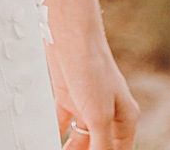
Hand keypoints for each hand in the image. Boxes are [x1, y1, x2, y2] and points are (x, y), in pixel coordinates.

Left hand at [51, 34, 138, 149]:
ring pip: (79, 139)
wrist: (70, 32)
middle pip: (97, 149)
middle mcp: (108, 113)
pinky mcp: (68, 96)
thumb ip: (102, 146)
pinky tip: (45, 143)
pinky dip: (54, 136)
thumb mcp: (99, 116)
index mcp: (125, 120)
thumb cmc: (92, 68)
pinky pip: (61, 124)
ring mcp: (87, 104)